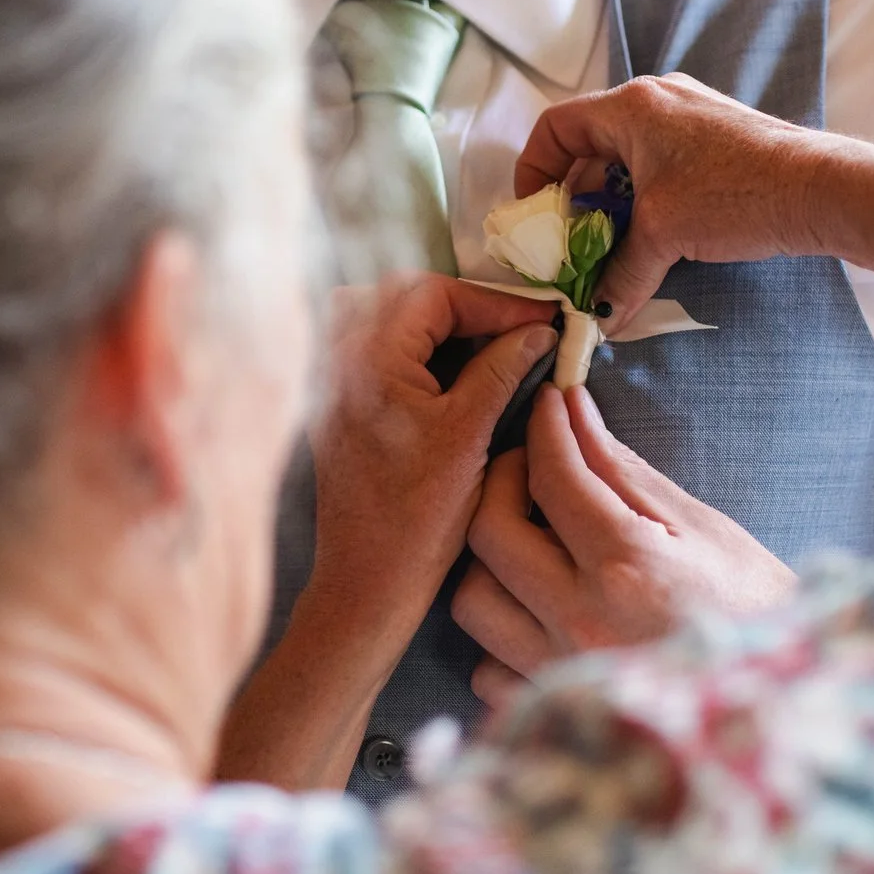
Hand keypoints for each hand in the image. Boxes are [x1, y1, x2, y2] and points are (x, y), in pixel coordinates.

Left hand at [306, 274, 557, 649]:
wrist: (368, 580)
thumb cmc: (418, 517)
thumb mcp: (470, 435)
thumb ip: (502, 370)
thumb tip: (538, 331)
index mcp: (367, 359)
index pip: (432, 294)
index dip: (493, 302)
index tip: (542, 318)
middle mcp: (338, 360)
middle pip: (402, 295)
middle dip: (464, 304)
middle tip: (516, 327)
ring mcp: (332, 383)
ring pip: (381, 316)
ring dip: (434, 320)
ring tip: (484, 343)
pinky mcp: (338, 405)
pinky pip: (371, 348)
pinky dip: (413, 345)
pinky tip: (452, 370)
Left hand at [455, 384, 796, 709]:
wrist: (782, 704)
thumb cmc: (757, 610)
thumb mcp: (703, 529)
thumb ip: (625, 473)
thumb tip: (574, 415)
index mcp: (627, 568)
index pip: (554, 478)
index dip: (546, 428)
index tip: (551, 404)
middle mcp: (580, 622)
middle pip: (490, 534)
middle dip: (503, 484)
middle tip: (536, 468)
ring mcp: (559, 673)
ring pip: (473, 601)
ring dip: (493, 561)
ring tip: (534, 544)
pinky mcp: (552, 710)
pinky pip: (487, 668)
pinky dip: (502, 633)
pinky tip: (540, 613)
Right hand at [514, 74, 831, 327]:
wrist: (823, 189)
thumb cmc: (736, 193)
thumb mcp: (664, 235)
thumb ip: (619, 275)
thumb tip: (598, 318)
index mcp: (632, 106)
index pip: (557, 127)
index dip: (534, 170)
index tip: (535, 215)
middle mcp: (658, 102)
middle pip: (591, 145)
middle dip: (575, 197)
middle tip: (569, 242)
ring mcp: (692, 118)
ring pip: (629, 160)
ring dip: (612, 205)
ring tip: (610, 249)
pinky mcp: (719, 140)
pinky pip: (662, 166)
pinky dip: (646, 201)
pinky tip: (654, 241)